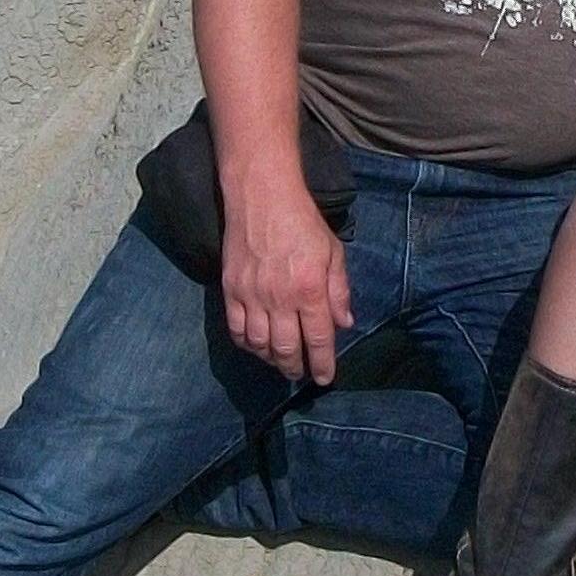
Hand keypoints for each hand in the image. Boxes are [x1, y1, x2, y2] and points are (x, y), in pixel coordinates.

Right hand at [220, 178, 352, 385]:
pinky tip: (255, 345)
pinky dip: (246, 344)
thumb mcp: (333, 252)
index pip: (317, 338)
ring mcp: (252, 295)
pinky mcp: (231, 289)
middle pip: (286, 348)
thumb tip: (344, 324)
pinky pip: (236, 329)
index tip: (324, 378)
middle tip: (300, 373)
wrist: (262, 197)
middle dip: (295, 367)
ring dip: (270, 360)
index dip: (322, 363)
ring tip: (279, 362)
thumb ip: (339, 290)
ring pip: (259, 344)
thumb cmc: (304, 222)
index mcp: (310, 289)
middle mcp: (280, 297)